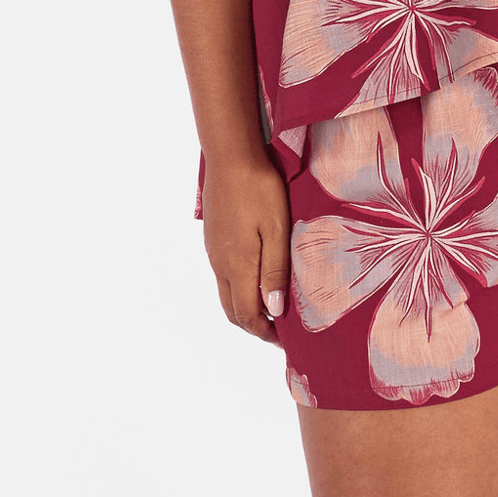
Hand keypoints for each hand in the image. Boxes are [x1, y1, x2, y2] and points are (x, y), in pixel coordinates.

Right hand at [200, 153, 291, 343]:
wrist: (230, 157)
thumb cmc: (259, 190)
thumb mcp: (276, 229)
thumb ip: (274, 271)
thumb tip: (273, 310)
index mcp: (237, 266)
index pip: (247, 315)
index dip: (264, 332)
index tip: (284, 339)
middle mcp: (220, 265)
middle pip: (232, 310)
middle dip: (254, 325)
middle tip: (278, 330)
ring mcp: (214, 252)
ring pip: (226, 293)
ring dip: (245, 307)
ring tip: (271, 306)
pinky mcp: (213, 239)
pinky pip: (223, 275)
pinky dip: (238, 288)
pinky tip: (256, 277)